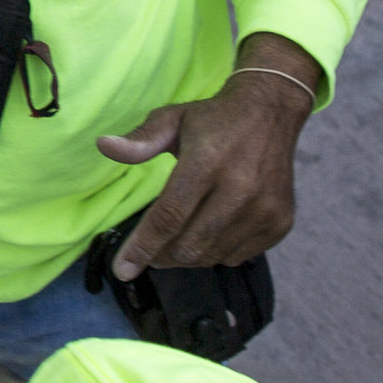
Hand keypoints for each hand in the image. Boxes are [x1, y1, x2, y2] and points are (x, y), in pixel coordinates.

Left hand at [96, 35, 318, 279]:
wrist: (271, 113)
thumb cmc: (214, 119)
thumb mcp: (172, 119)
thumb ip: (139, 140)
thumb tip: (103, 145)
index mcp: (207, 161)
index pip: (169, 216)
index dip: (142, 247)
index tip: (123, 269)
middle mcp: (239, 188)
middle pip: (188, 245)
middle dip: (161, 254)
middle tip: (150, 248)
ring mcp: (264, 209)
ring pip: (212, 256)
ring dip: (188, 255)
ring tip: (180, 236)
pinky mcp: (279, 223)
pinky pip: (237, 257)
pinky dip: (217, 253)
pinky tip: (211, 230)